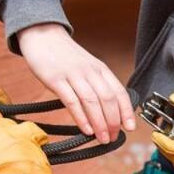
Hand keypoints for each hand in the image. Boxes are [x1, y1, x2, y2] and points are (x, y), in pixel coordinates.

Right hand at [17, 23, 135, 143]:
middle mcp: (90, 72)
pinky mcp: (56, 79)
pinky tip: (86, 129)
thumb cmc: (65, 56)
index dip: (127, 111)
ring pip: (92, 101)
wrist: (43, 35)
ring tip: (103, 138)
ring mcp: (73, 75)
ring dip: (100, 123)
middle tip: (113, 138)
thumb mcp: (87, 67)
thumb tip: (109, 110)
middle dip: (113, 122)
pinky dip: (81, 117)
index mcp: (101, 69)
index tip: (130, 127)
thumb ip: (97, 84)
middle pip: (108, 99)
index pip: (119, 92)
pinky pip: (72, 101)